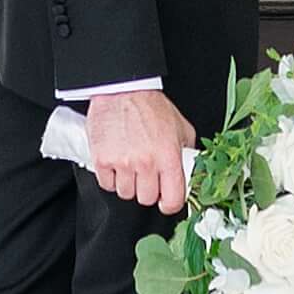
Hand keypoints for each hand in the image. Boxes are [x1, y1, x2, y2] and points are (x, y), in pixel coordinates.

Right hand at [86, 82, 194, 213]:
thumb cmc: (150, 106)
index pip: (173, 199)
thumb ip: (188, 152)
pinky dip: (111, 178)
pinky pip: (107, 184)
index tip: (167, 201)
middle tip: (147, 175)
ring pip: (126, 193)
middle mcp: (146, 162)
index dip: (171, 204)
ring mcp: (122, 163)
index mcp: (168, 156)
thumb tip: (191, 171)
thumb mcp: (181, 127)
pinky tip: (116, 164)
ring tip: (130, 165)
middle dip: (148, 190)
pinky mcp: (102, 160)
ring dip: (129, 184)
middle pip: (147, 199)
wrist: (122, 89)